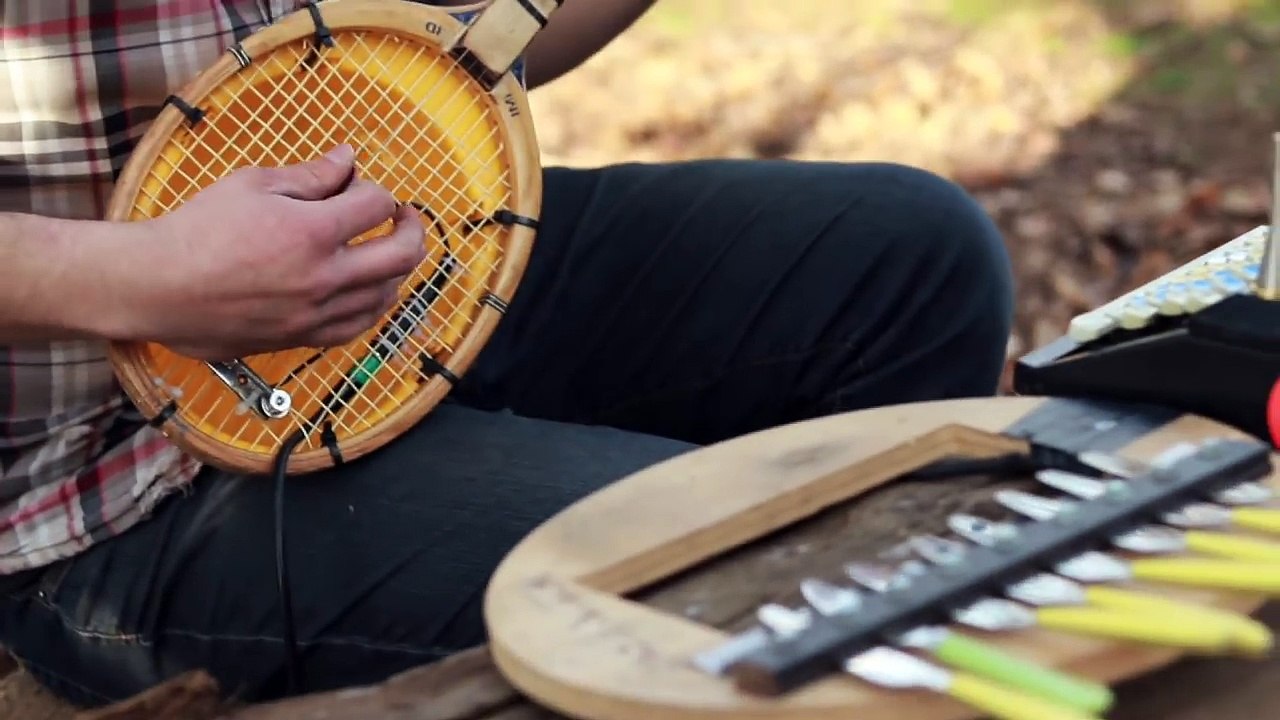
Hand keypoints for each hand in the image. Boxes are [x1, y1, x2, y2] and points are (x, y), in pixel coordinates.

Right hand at [129, 144, 425, 359]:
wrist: (157, 287)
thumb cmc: (197, 231)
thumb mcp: (253, 185)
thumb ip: (310, 175)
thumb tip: (348, 159)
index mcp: (313, 232)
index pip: (378, 205)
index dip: (378, 191)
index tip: (363, 188)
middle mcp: (324, 277)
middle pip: (403, 255)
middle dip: (411, 229)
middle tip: (404, 218)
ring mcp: (317, 312)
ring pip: (387, 294)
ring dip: (394, 269)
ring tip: (382, 252)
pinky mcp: (303, 338)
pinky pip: (358, 326)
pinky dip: (372, 305)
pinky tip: (365, 291)